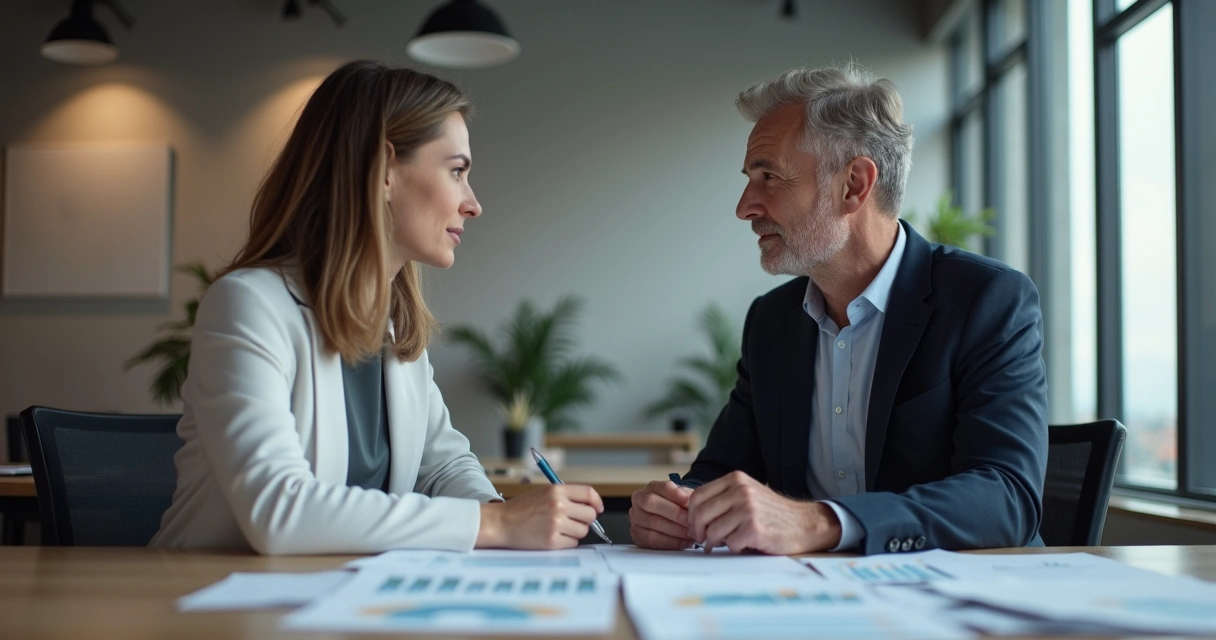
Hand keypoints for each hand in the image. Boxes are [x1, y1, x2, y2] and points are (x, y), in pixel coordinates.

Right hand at [476, 484, 602, 549]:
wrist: (501, 523)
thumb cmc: (521, 509)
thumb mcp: (544, 493)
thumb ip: (566, 497)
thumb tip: (590, 506)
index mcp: (556, 491)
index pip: (588, 494)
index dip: (597, 502)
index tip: (598, 508)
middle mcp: (558, 506)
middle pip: (590, 515)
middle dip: (586, 519)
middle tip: (575, 521)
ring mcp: (556, 524)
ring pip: (583, 531)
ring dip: (575, 531)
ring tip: (559, 528)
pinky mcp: (553, 541)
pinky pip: (573, 543)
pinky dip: (566, 541)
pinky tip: (553, 536)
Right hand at [629, 480, 695, 549]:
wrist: (670, 523)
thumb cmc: (678, 509)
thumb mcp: (684, 499)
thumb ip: (688, 498)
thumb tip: (692, 503)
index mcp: (652, 487)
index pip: (663, 487)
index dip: (676, 494)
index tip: (688, 501)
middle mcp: (639, 500)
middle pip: (652, 503)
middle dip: (675, 513)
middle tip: (691, 521)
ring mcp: (636, 518)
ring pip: (653, 522)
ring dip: (676, 530)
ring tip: (691, 532)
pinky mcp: (637, 536)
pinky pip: (652, 539)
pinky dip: (671, 542)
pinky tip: (683, 542)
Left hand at [687, 471, 840, 553]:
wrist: (804, 523)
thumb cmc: (771, 513)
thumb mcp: (747, 494)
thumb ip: (722, 498)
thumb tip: (689, 513)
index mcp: (735, 479)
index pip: (697, 496)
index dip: (691, 515)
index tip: (695, 526)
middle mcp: (740, 491)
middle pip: (700, 514)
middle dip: (698, 531)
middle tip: (703, 540)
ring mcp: (747, 509)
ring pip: (713, 531)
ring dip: (716, 542)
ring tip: (726, 543)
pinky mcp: (754, 529)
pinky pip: (730, 544)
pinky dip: (734, 548)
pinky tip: (745, 544)